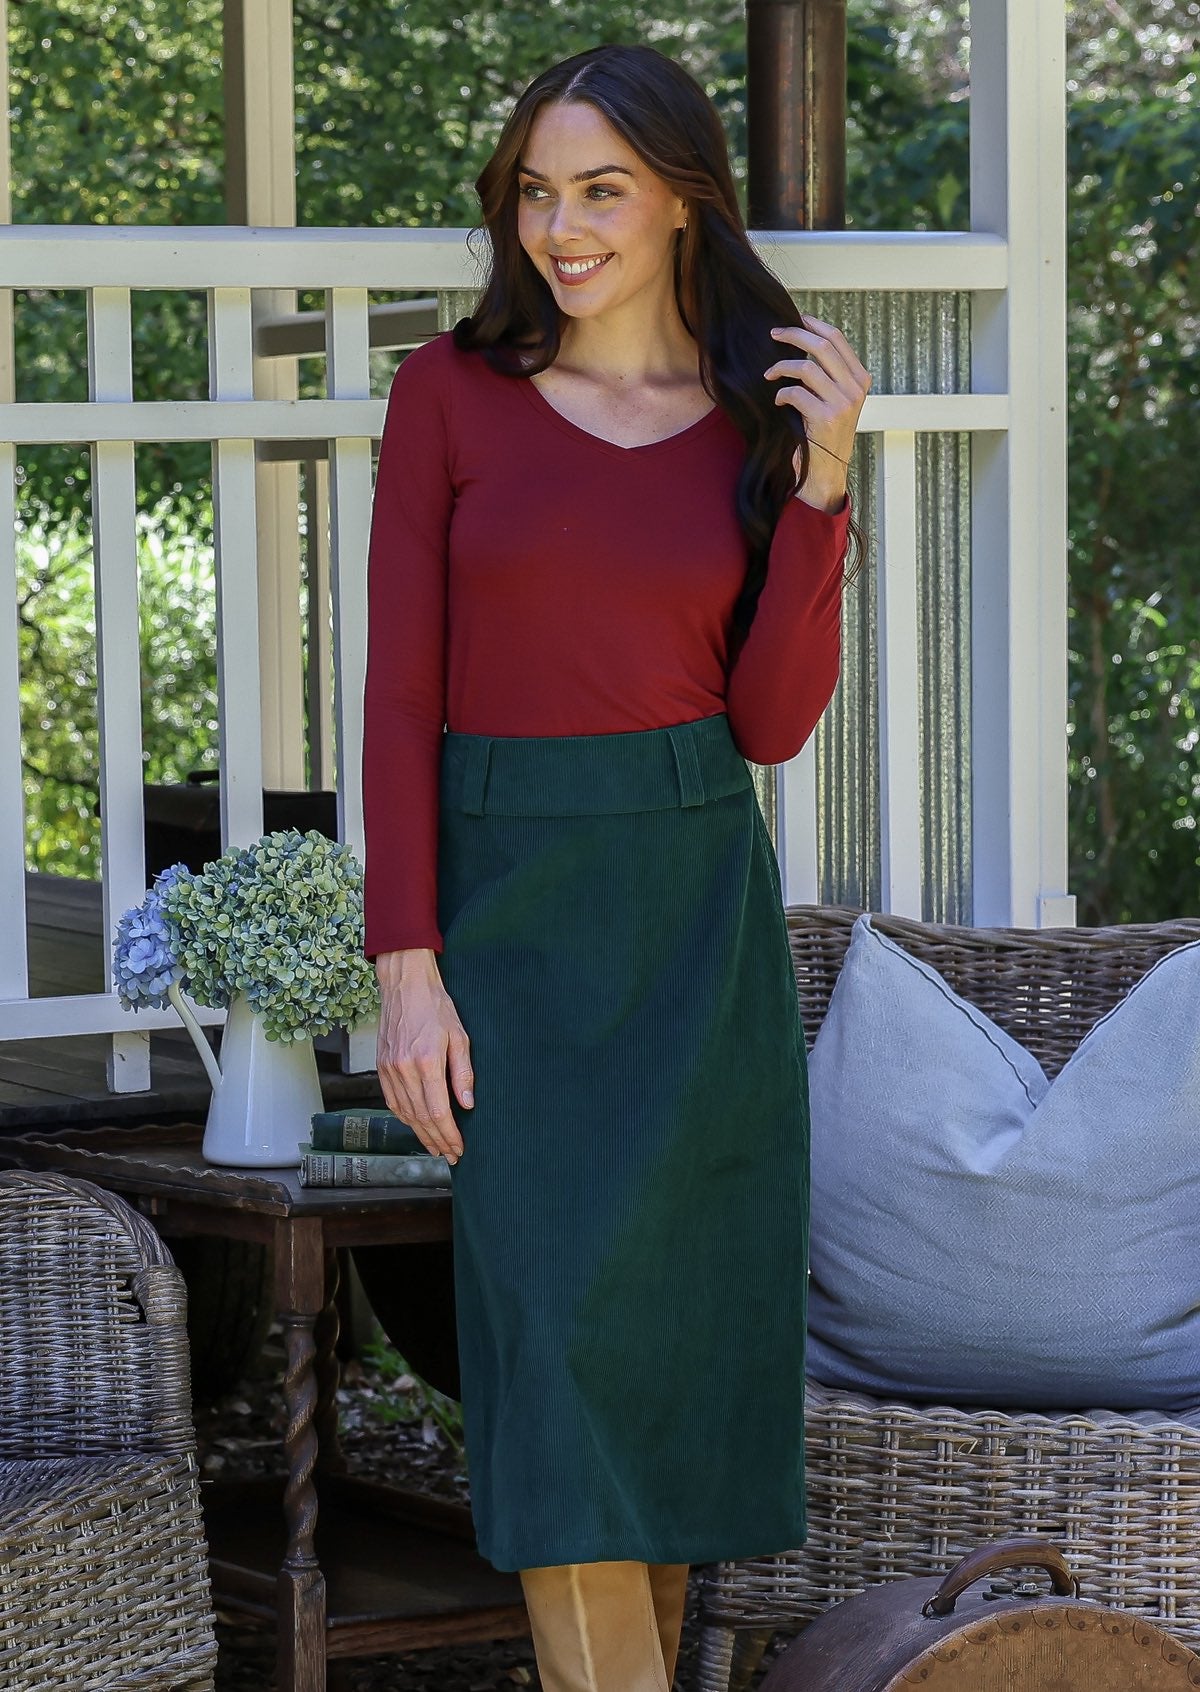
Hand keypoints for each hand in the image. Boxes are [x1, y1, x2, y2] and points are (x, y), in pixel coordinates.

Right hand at [374, 949, 472, 1162]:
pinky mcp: (381, 1066)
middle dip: (437, 1140)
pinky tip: (416, 1125)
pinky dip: (405, 1117)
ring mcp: (389, 1069)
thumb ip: (463, 1073)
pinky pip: (392, 1101)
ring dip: (421, 1133)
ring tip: (436, 1146)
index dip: (449, 1134)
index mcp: (427, 1061)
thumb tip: (467, 1105)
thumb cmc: (436, 1006)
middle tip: (450, 1155)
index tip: (459, 1147)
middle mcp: (404, 1069)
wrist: (404, 985)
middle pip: (421, 1118)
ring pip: (405, 1113)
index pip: (438, 1112)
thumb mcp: (460, 1036)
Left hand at [763, 316, 870, 500]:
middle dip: (793, 335)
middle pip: (822, 346)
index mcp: (860, 380)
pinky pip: (796, 393)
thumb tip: (804, 339)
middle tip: (773, 335)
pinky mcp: (826, 418)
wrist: (826, 472)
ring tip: (769, 374)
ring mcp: (843, 404)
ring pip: (807, 368)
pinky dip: (781, 394)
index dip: (813, 324)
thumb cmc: (824, 434)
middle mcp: (855, 389)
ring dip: (781, 367)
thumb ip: (828, 375)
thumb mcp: (835, 400)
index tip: (795, 318)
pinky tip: (778, 402)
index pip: (837, 339)